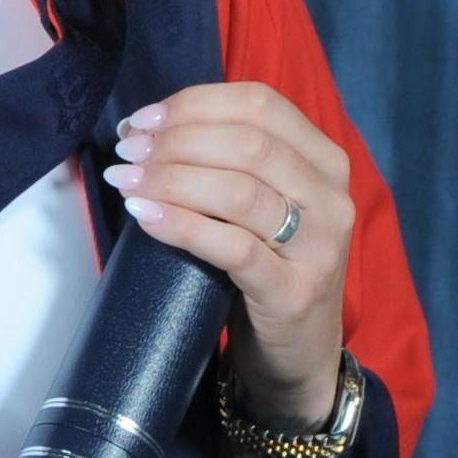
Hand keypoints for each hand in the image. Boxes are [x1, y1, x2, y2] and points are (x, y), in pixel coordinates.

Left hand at [104, 79, 352, 426]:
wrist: (296, 353)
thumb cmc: (265, 267)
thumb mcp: (260, 204)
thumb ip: (226, 161)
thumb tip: (144, 129)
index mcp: (324, 160)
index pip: (260, 104)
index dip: (194, 104)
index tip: (142, 120)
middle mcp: (331, 198)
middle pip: (248, 144)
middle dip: (176, 141)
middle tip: (127, 152)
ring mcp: (319, 248)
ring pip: (239, 192)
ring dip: (171, 179)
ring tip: (126, 181)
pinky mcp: (293, 292)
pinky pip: (232, 248)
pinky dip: (181, 225)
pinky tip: (144, 216)